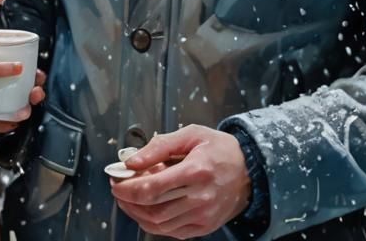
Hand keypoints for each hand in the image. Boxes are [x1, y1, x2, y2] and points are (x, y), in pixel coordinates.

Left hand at [110, 125, 250, 238]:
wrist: (249, 170)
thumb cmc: (219, 149)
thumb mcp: (191, 134)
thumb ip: (159, 146)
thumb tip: (132, 161)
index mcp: (196, 171)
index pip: (153, 187)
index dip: (128, 187)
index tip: (116, 180)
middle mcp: (200, 197)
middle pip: (153, 209)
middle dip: (128, 200)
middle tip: (118, 188)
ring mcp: (203, 215)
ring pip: (160, 224)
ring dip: (137, 214)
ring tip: (129, 199)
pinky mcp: (204, 226)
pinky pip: (172, 232)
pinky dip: (154, 224)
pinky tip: (147, 210)